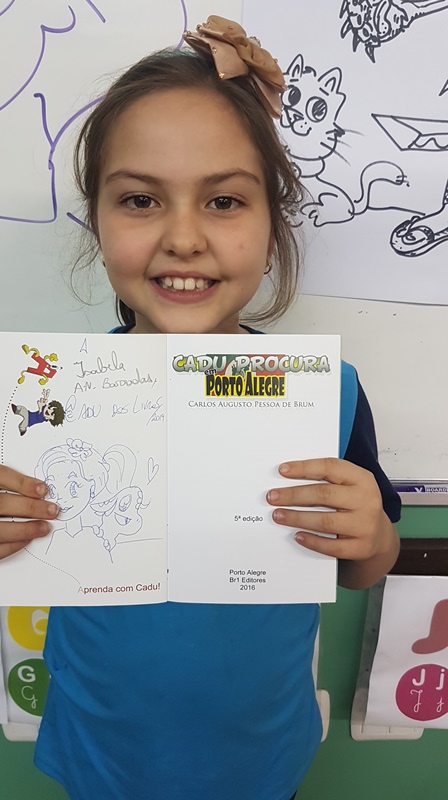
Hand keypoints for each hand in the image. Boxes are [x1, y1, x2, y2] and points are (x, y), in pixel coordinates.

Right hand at [0, 466, 58, 559]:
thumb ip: (4, 482)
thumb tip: (35, 489)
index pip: (0, 476)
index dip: (22, 483)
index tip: (43, 488)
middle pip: (1, 503)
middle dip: (30, 507)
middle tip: (52, 510)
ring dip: (24, 529)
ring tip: (44, 527)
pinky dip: (11, 545)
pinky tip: (25, 540)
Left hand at [266, 458, 399, 588]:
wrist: (379, 534)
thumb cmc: (355, 504)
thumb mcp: (348, 485)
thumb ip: (325, 479)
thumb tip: (288, 476)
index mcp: (362, 478)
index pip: (330, 467)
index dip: (304, 468)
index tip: (282, 470)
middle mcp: (367, 500)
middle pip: (324, 494)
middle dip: (294, 495)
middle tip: (272, 496)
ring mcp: (366, 525)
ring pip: (326, 521)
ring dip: (297, 518)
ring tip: (278, 515)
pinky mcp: (361, 547)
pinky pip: (332, 546)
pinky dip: (312, 541)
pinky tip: (297, 535)